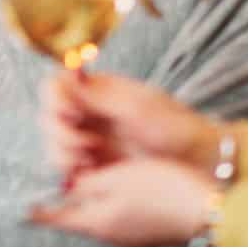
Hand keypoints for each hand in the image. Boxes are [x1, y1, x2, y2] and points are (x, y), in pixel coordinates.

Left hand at [30, 158, 219, 246]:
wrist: (207, 210)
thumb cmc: (161, 188)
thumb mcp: (117, 176)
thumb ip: (87, 183)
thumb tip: (69, 187)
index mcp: (97, 222)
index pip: (58, 218)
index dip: (40, 212)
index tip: (23, 210)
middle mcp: (111, 237)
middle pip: (80, 219)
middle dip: (70, 203)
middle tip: (60, 186)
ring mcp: (131, 240)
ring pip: (102, 218)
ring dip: (95, 202)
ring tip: (91, 184)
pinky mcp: (148, 236)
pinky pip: (122, 220)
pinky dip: (115, 206)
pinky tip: (123, 193)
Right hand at [41, 70, 222, 174]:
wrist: (198, 161)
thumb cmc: (174, 127)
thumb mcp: (136, 106)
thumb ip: (97, 94)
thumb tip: (66, 73)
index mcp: (97, 91)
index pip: (55, 87)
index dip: (55, 100)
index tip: (70, 114)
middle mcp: (90, 114)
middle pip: (49, 117)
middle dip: (59, 132)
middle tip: (85, 146)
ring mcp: (90, 141)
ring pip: (54, 145)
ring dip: (63, 154)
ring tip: (90, 161)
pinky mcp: (95, 167)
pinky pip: (68, 168)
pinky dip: (71, 172)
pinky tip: (90, 174)